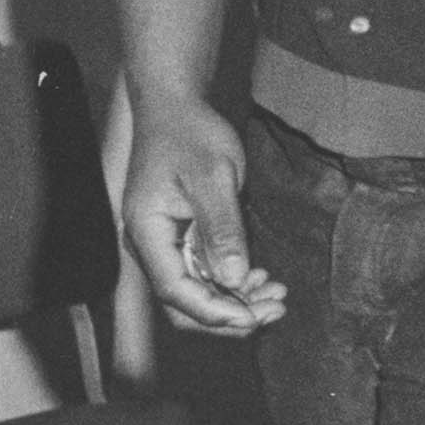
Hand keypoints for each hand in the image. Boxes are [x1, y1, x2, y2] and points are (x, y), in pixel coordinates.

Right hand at [122, 98, 284, 334]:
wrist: (177, 107)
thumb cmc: (190, 135)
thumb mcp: (213, 178)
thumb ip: (222, 229)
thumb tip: (233, 277)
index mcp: (147, 233)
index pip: (176, 292)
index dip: (216, 312)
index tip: (256, 317)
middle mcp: (150, 245)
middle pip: (185, 302)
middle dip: (231, 314)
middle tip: (277, 309)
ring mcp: (165, 243)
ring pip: (197, 291)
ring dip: (237, 300)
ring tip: (277, 295)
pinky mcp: (181, 238)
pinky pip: (204, 273)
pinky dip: (233, 281)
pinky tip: (261, 277)